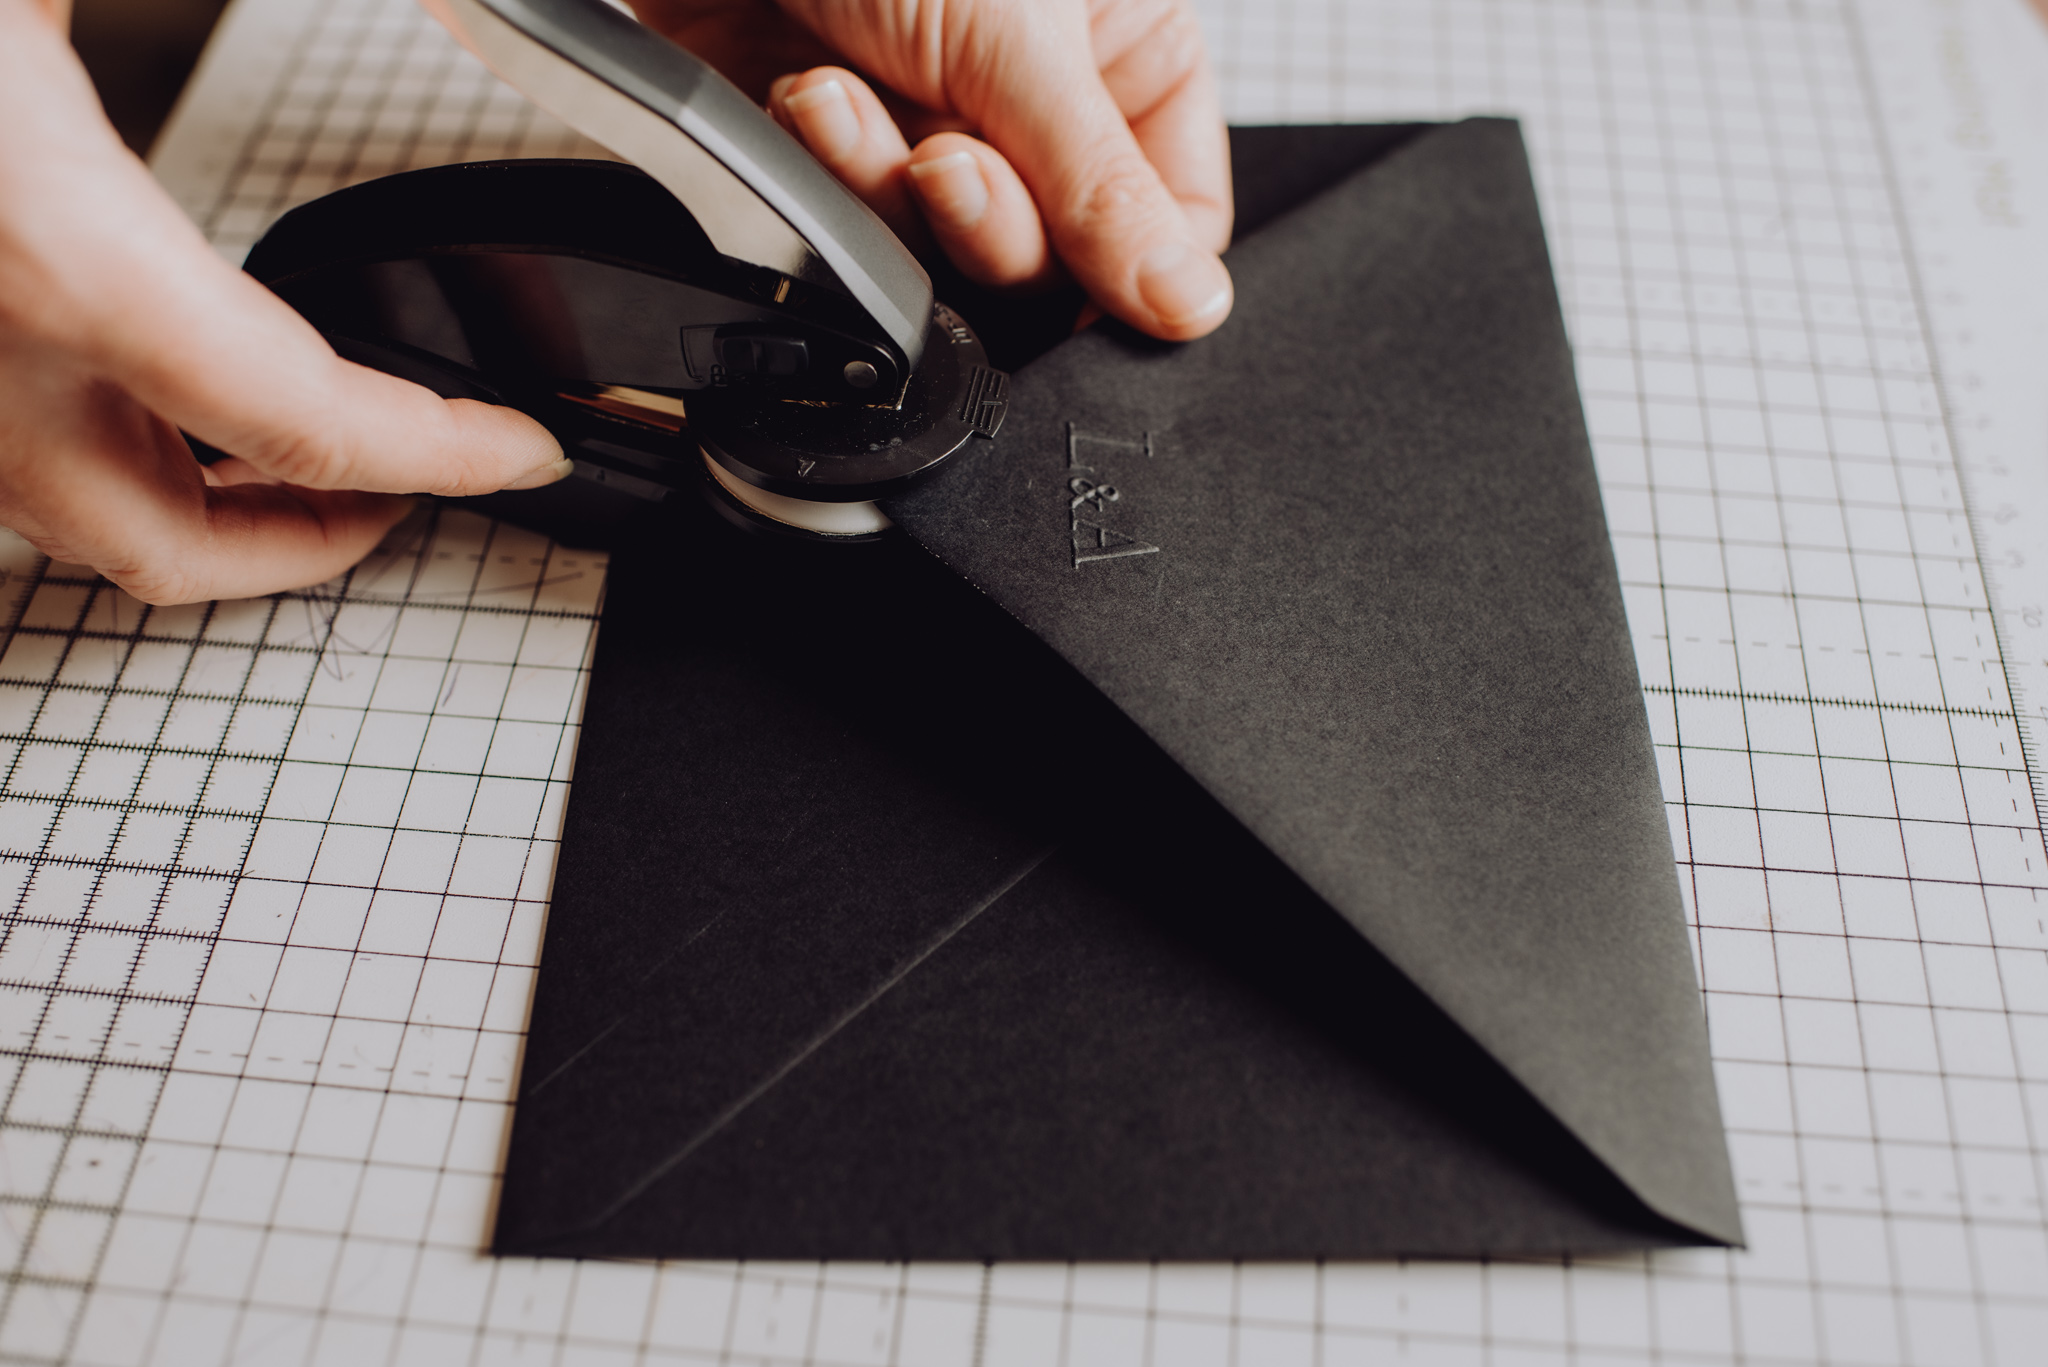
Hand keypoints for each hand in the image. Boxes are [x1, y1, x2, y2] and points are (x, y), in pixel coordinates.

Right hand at [0, 0, 567, 605]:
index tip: (514, 454)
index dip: (435, 455)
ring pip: (71, 509)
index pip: (305, 423)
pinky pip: (14, 440)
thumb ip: (161, 11)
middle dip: (303, 546)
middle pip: (167, 547)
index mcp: (55, 264)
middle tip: (402, 500)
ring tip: (299, 457)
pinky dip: (115, 437)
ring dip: (200, 501)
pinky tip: (154, 372)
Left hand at [630, 0, 1234, 340]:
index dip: (1133, 273)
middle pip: (1055, 256)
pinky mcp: (840, 151)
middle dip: (987, 219)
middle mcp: (1041, 97)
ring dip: (887, 186)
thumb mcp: (1021, 39)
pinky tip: (806, 91)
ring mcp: (938, 123)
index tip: (1094, 297)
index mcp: (1129, 47)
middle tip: (944, 161)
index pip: (1172, 215)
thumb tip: (1190, 305)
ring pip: (947, 252)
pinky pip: (857, 224)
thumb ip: (1102, 187)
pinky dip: (824, 165)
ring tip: (843, 95)